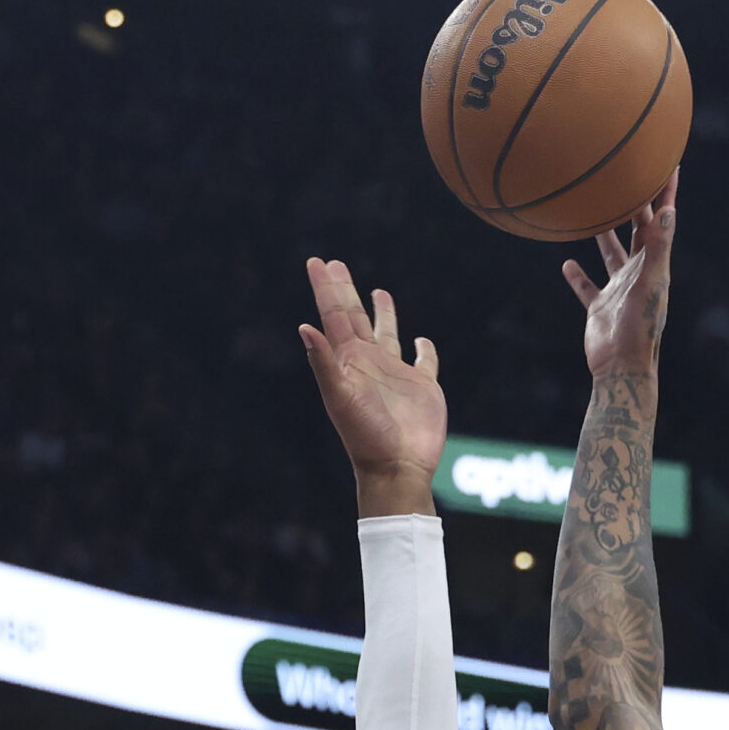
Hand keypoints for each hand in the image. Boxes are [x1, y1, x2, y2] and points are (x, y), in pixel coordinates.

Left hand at [300, 258, 444, 504]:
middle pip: (355, 318)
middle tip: (335, 265)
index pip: (334, 316)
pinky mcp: (423, 387)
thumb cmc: (365, 436)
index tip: (315, 261)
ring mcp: (396, 375)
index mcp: (349, 361)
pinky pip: (424, 362)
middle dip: (345, 291)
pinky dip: (424, 350)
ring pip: (388, 335)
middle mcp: (370, 363)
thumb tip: (304, 327)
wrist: (397, 468)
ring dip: (383, 314)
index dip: (326, 289)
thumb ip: (324, 362)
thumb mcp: (340, 397)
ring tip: (378, 291)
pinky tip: (421, 341)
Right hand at [561, 169, 677, 379]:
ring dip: (604, 234)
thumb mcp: (651, 283)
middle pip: (635, 230)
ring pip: (610, 254)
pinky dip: (578, 276)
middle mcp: (637, 274)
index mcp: (654, 265)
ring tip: (595, 209)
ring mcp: (617, 290)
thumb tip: (669, 210)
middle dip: (634, 204)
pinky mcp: (599, 307)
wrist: (621, 367)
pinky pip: (587, 287)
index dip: (666, 193)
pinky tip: (567, 262)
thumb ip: (658, 247)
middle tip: (628, 174)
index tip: (668, 163)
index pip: (661, 220)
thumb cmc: (640, 328)